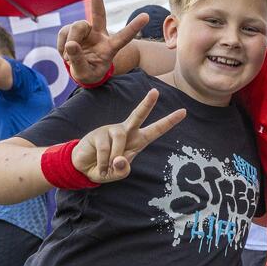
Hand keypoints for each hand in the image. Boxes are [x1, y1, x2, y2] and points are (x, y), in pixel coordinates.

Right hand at [57, 0, 149, 84]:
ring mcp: (86, 31)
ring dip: (71, 40)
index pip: (124, 37)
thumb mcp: (86, 73)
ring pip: (77, 26)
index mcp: (110, 47)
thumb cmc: (89, 72)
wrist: (80, 70)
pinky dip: (62, 46)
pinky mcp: (71, 30)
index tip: (147, 16)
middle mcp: (100, 34)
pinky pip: (64, 34)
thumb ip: (79, 61)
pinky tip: (66, 53)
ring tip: (69, 57)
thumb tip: (70, 44)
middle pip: (98, 13)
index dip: (134, 27)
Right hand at [71, 89, 185, 182]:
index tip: (184, 111)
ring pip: (120, 139)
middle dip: (147, 103)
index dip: (169, 122)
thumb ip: (122, 170)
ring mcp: (112, 130)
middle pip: (138, 115)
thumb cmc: (104, 168)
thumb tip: (120, 159)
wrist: (82, 168)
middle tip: (155, 91)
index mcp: (137, 141)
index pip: (156, 130)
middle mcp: (126, 132)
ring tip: (108, 166)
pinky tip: (100, 166)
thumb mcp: (117, 174)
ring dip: (115, 157)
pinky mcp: (98, 133)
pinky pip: (105, 149)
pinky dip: (103, 162)